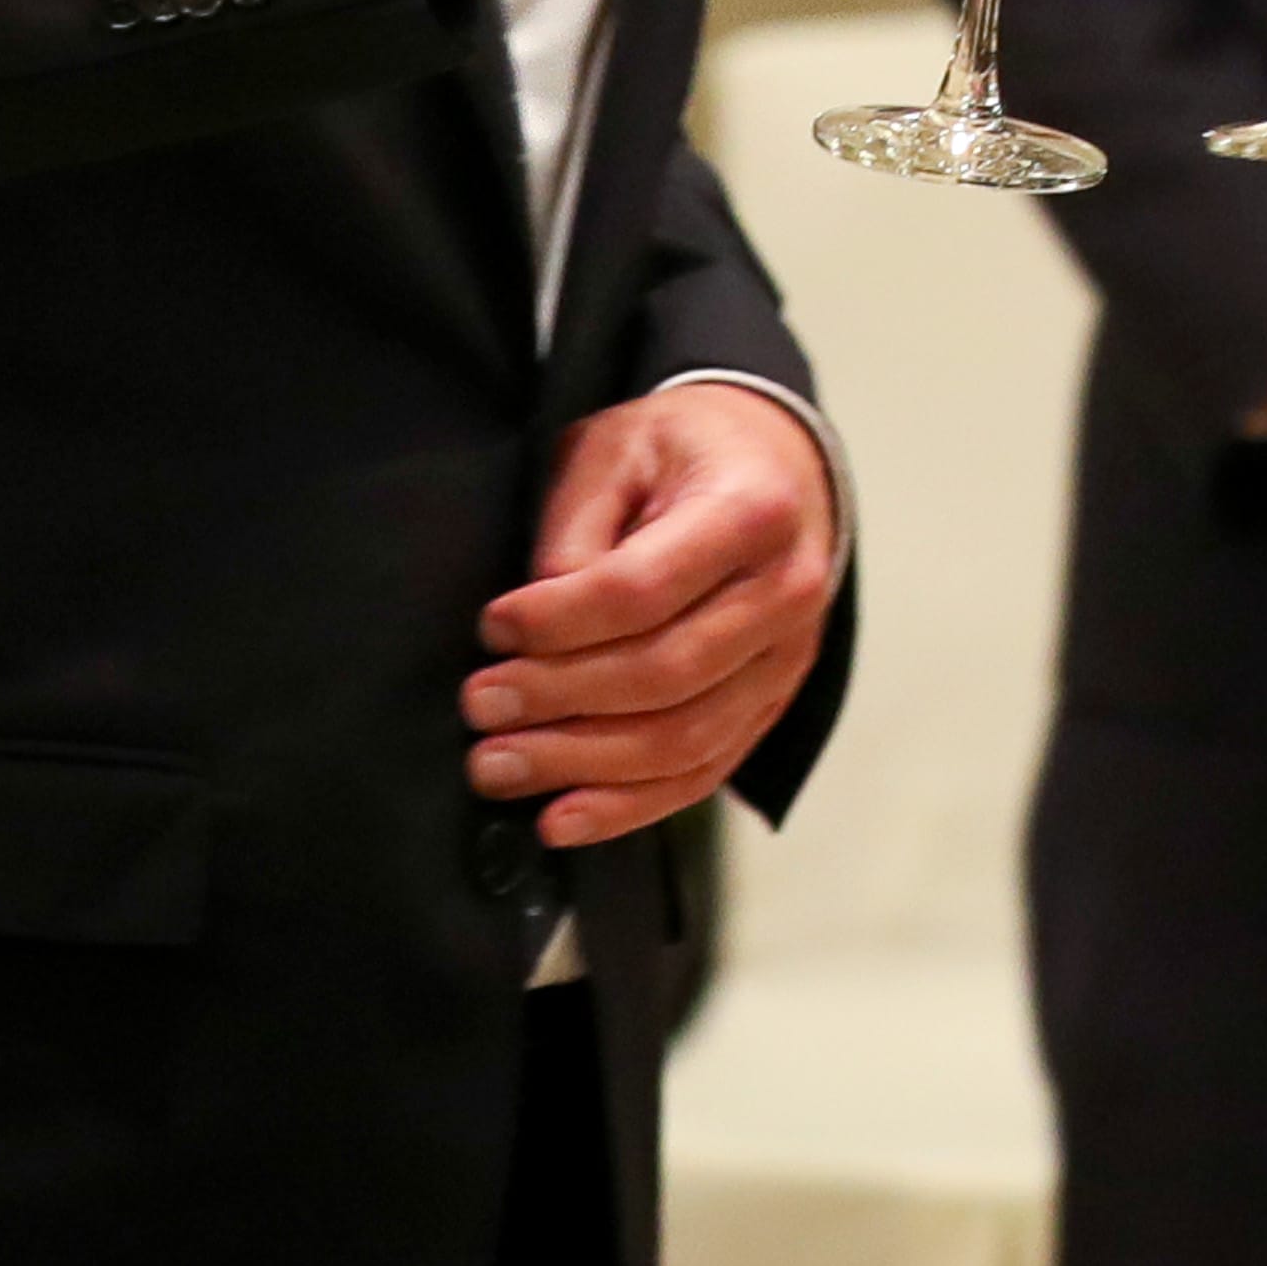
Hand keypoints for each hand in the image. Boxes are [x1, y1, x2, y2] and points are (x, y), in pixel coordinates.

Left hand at [468, 382, 844, 850]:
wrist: (780, 469)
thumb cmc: (682, 453)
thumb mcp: (618, 448)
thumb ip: (577, 528)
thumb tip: (534, 628)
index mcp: (753, 511)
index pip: (646, 588)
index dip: (560, 619)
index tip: (494, 625)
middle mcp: (786, 594)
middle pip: (665, 673)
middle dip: (558, 698)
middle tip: (479, 704)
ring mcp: (787, 661)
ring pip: (683, 740)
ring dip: (581, 764)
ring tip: (497, 765)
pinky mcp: (768, 707)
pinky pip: (701, 774)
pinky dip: (627, 807)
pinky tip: (560, 817)